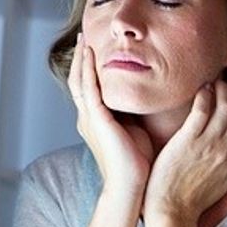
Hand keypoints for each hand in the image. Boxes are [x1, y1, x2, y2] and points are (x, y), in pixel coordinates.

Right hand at [69, 33, 152, 199]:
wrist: (130, 188)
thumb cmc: (136, 165)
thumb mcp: (134, 131)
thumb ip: (134, 114)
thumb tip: (148, 99)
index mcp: (95, 122)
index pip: (88, 88)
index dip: (89, 68)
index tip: (94, 49)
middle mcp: (87, 118)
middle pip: (78, 80)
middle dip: (81, 58)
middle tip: (83, 38)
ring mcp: (89, 118)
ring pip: (80, 80)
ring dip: (82, 58)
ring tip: (84, 39)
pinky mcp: (96, 119)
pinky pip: (89, 88)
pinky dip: (88, 69)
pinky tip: (92, 53)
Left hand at [143, 80, 226, 225]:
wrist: (172, 213)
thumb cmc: (190, 200)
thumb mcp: (220, 183)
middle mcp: (226, 150)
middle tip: (224, 84)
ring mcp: (208, 145)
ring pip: (225, 105)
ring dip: (221, 88)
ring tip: (213, 82)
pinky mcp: (188, 142)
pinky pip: (201, 110)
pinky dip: (204, 94)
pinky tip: (200, 89)